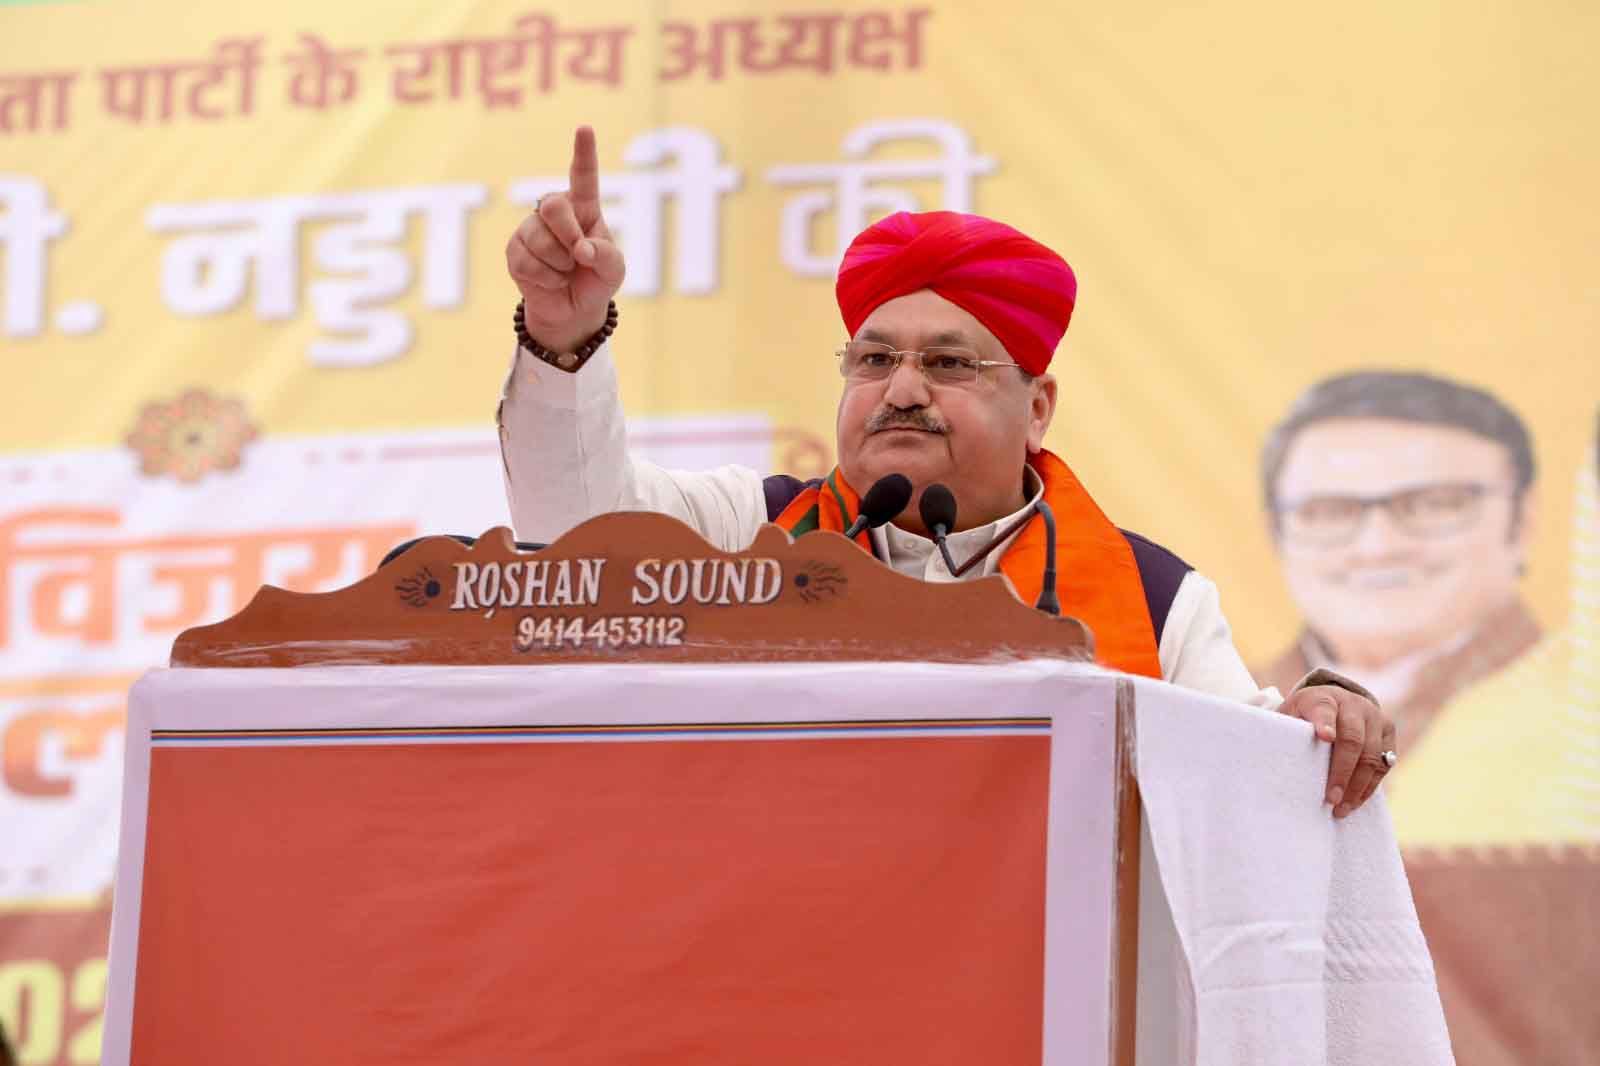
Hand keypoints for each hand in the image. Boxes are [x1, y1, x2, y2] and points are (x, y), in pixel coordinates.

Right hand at [504, 125, 625, 352]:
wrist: (574, 311)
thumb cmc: (597, 280)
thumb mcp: (613, 269)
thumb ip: (606, 255)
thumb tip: (581, 250)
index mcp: (584, 208)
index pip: (583, 176)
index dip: (584, 153)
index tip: (585, 129)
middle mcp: (555, 212)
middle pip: (552, 205)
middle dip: (568, 235)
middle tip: (579, 256)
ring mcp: (531, 229)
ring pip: (538, 239)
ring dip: (559, 264)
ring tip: (566, 273)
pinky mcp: (514, 250)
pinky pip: (527, 261)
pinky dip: (546, 278)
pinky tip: (551, 281)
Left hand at [1277, 684, 1394, 817]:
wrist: (1336, 701)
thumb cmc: (1305, 715)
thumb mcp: (1290, 715)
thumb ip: (1286, 730)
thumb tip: (1271, 758)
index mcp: (1324, 697)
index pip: (1324, 709)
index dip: (1324, 723)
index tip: (1324, 737)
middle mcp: (1354, 704)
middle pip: (1353, 739)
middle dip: (1341, 772)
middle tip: (1330, 798)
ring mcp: (1375, 718)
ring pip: (1372, 756)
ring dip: (1356, 787)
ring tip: (1340, 809)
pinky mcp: (1388, 733)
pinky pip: (1383, 765)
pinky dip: (1369, 787)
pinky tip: (1354, 803)